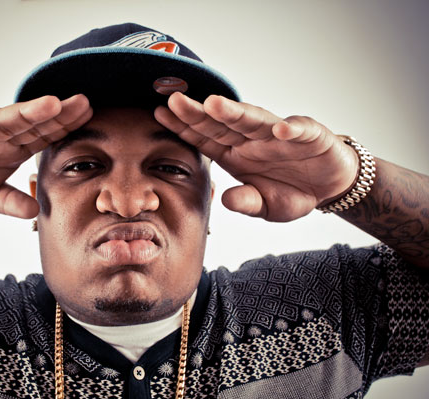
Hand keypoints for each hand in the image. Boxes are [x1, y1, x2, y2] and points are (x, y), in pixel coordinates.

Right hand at [0, 94, 91, 217]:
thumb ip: (11, 202)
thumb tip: (35, 211)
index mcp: (11, 148)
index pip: (43, 135)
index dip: (65, 126)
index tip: (89, 116)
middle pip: (30, 122)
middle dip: (56, 112)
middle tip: (82, 101)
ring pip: (0, 120)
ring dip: (24, 113)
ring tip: (48, 106)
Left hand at [154, 92, 357, 221]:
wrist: (330, 185)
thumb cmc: (292, 191)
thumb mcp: (266, 206)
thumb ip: (247, 203)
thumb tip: (227, 200)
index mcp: (235, 154)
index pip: (204, 138)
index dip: (183, 127)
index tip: (160, 115)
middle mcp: (252, 139)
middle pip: (221, 124)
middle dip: (198, 113)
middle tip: (174, 101)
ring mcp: (278, 134)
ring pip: (253, 120)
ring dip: (236, 112)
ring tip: (215, 105)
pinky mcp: (308, 135)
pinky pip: (297, 130)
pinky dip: (290, 128)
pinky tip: (279, 128)